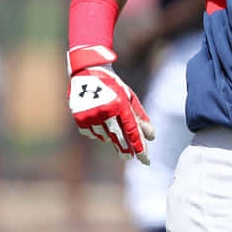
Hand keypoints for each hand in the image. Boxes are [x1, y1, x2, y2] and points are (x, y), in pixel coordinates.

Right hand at [67, 45, 154, 164]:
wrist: (89, 71)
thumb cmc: (115, 86)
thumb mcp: (130, 98)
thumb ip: (141, 117)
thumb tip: (151, 137)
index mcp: (121, 105)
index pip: (132, 132)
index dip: (139, 147)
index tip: (145, 160)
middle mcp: (106, 112)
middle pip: (119, 138)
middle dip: (125, 150)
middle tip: (129, 158)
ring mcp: (92, 116)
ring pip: (105, 136)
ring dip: (110, 135)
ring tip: (110, 121)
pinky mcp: (80, 118)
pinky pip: (91, 133)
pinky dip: (97, 131)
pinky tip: (99, 121)